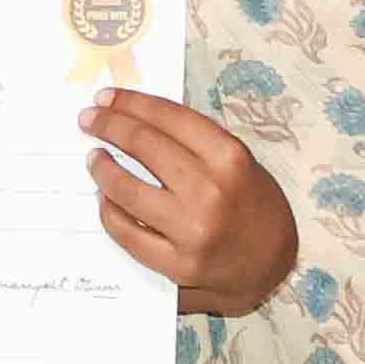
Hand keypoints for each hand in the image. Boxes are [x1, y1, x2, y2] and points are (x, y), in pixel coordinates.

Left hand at [86, 89, 297, 318]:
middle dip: (109, 126)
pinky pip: (128, 233)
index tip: (106, 98)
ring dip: (102, 169)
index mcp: (230, 157)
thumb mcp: (241, 164)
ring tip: (94, 158)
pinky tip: (105, 200)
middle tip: (89, 120)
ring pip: (127, 189)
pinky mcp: (177, 264)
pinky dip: (110, 212)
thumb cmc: (255, 207)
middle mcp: (211, 191)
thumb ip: (197, 144)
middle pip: (144, 145)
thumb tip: (139, 119)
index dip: (131, 103)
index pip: (168, 117)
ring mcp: (191, 230)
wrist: (275, 265)